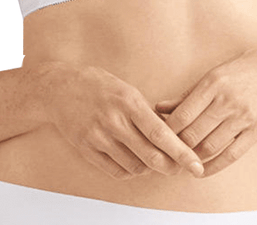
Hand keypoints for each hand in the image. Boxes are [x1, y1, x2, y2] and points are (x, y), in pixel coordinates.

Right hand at [40, 62, 204, 180]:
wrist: (59, 88)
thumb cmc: (97, 85)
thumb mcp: (126, 89)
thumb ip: (146, 112)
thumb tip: (170, 134)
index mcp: (128, 101)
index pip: (161, 133)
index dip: (181, 152)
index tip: (196, 164)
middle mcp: (114, 120)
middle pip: (151, 155)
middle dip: (171, 166)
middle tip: (180, 168)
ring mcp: (99, 136)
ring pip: (135, 167)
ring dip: (149, 168)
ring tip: (152, 158)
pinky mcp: (87, 149)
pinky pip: (116, 171)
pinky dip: (130, 170)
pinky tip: (133, 161)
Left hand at [155, 44, 256, 176]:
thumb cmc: (245, 69)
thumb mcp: (215, 73)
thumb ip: (188, 93)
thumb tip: (160, 108)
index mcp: (213, 82)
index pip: (182, 114)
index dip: (166, 130)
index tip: (157, 136)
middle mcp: (227, 100)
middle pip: (193, 133)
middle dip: (176, 147)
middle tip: (165, 153)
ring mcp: (243, 116)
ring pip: (210, 147)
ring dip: (192, 158)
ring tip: (181, 161)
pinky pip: (231, 155)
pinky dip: (213, 166)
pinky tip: (202, 170)